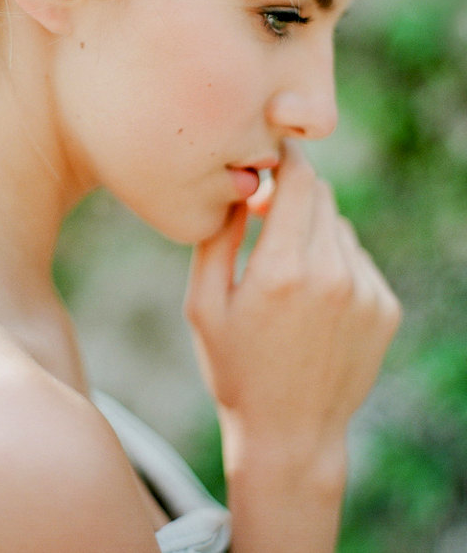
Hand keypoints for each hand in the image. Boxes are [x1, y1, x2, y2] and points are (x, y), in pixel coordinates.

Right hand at [185, 140, 401, 467]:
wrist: (290, 434)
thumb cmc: (234, 367)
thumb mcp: (203, 305)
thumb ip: (216, 237)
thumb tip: (238, 188)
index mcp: (281, 269)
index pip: (298, 178)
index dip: (284, 158)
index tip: (269, 155)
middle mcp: (332, 274)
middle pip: (320, 195)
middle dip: (292, 195)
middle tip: (265, 217)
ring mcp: (365, 292)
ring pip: (339, 226)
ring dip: (313, 232)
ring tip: (288, 276)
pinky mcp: (385, 308)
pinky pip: (358, 258)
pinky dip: (336, 263)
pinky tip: (314, 301)